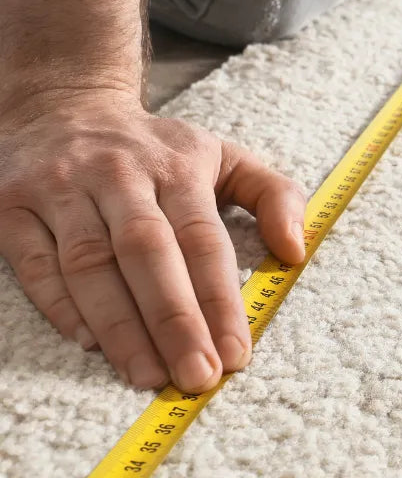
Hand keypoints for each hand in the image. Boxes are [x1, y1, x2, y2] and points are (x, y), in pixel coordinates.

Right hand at [0, 90, 306, 391]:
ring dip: (119, 325)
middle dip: (174, 320)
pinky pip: (35, 263)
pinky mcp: (10, 205)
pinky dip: (61, 306)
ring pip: (89, 263)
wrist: (59, 102)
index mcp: (176, 167)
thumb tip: (296, 250)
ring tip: (149, 374)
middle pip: (147, 253)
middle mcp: (117, 174)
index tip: (236, 354)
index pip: (202, 239)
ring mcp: (59, 188)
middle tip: (196, 375)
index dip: (219, 299)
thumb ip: (274, 196)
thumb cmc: (155, 152)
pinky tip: (90, 344)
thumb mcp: (222, 156)